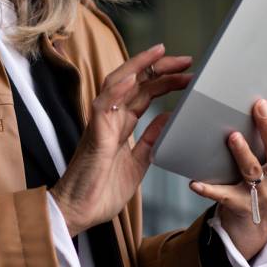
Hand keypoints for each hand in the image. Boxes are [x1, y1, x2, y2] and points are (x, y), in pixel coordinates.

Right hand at [49, 44, 195, 235]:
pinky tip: (132, 77)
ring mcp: (100, 125)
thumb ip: (150, 140)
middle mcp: (110, 120)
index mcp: (121, 126)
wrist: (79, 212)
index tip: (187, 73)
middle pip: (135, 84)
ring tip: (160, 54)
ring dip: (139, 68)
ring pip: (117, 85)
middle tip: (187, 60)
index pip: (143, 94)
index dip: (164, 81)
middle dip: (160, 69)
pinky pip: (103, 106)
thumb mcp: (137, 163)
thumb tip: (168, 118)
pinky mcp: (94, 135)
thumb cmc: (101, 191)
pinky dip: (117, 90)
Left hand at [189, 67, 266, 258]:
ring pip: (253, 171)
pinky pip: (224, 197)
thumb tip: (263, 92)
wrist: (257, 229)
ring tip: (231, 136)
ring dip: (242, 154)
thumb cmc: (263, 182)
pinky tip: (194, 183)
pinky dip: (210, 190)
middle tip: (258, 103)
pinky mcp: (243, 207)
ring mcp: (265, 194)